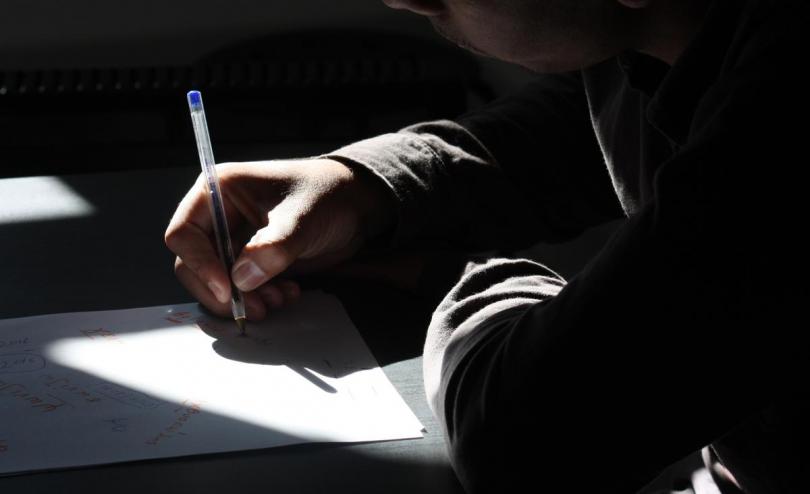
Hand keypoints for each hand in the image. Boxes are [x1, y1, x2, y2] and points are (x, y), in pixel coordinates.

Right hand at [165, 159, 395, 319]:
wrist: (357, 205)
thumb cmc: (328, 195)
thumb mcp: (303, 218)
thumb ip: (273, 247)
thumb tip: (240, 279)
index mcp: (218, 191)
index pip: (185, 233)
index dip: (199, 264)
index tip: (227, 290)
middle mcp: (219, 217)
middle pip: (193, 264)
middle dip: (223, 291)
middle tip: (254, 308)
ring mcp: (235, 241)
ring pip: (218, 282)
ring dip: (245, 299)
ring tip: (279, 300)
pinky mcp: (252, 262)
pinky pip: (242, 290)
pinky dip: (261, 299)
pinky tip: (288, 293)